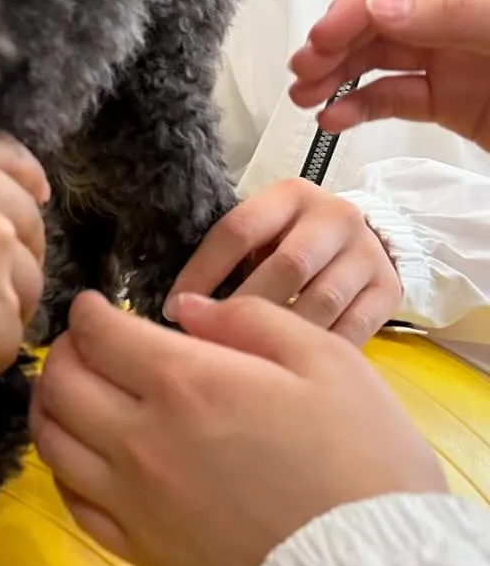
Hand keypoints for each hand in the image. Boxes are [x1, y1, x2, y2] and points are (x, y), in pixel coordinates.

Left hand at [31, 291, 446, 565]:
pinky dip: (63, 469)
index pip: (101, 335)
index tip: (92, 307)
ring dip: (48, 407)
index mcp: (185, 384)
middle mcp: (140, 439)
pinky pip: (72, 502)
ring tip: (65, 393)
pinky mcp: (138, 550)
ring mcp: (132, 500)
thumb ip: (251, 321)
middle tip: (79, 345)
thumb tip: (187, 311)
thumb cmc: (362, 463)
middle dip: (62, 353)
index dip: (88, 313)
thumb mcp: (330, 362)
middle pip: (62, 384)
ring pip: (52, 442)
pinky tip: (80, 456)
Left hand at [168, 178, 399, 344]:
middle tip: (208, 341)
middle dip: (242, 309)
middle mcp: (334, 216)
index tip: (174, 308)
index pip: (239, 230)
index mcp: (290, 195)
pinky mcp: (390, 290)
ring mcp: (368, 253)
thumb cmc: (288, 242)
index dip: (202, 271)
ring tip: (243, 362)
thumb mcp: (259, 234)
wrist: (360, 242)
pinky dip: (317, 352)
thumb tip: (180, 306)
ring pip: (321, 302)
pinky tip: (288, 370)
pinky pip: (353, 329)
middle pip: (286, 268)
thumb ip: (228, 257)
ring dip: (280, 336)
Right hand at [288, 0, 489, 152]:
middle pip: (382, 18)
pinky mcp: (451, 101)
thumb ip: (452, 12)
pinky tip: (335, 117)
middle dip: (336, 42)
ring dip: (336, 74)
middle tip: (304, 66)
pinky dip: (360, 108)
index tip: (325, 34)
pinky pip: (395, 99)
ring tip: (304, 94)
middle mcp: (459, 16)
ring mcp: (454, 59)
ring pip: (379, 59)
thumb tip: (383, 9)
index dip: (358, 2)